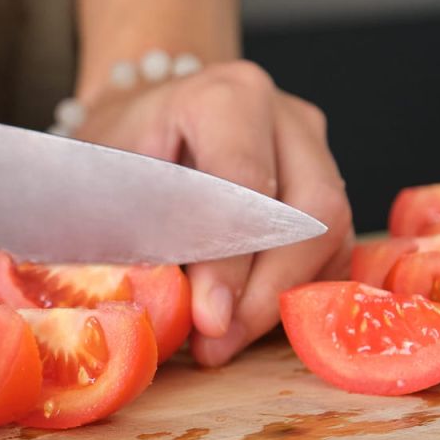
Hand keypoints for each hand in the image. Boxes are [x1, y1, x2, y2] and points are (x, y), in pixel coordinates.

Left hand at [75, 62, 353, 365]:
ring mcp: (313, 148)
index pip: (247, 184)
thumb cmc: (119, 146)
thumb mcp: (107, 174)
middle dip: (266, 291)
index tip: (208, 319)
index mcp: (225, 96)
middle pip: (312, 213)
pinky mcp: (325, 183)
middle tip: (218, 342)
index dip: (231, 261)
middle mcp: (284, 116)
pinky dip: (293, 294)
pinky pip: (331, 250)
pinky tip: (247, 324)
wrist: (143, 116)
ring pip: (332, 236)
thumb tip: (155, 298)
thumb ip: (133, 226)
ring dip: (281, 301)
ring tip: (224, 342)